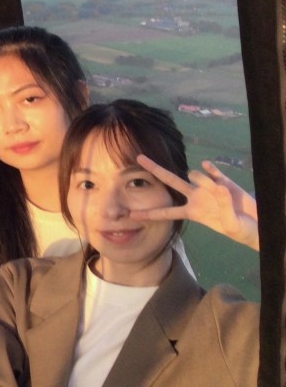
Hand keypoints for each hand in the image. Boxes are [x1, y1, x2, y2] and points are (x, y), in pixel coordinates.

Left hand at [133, 154, 258, 250]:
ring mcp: (207, 186)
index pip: (166, 212)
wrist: (256, 222)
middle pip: (170, 180)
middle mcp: (195, 196)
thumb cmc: (239, 229)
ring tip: (220, 192)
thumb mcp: (230, 225)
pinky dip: (210, 169)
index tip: (130, 216)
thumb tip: (218, 186)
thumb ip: (223, 207)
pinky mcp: (221, 179)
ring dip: (202, 180)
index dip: (149, 214)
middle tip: (138, 157)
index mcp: (192, 212)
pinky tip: (212, 169)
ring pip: (194, 174)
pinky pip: (211, 169)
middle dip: (154, 169)